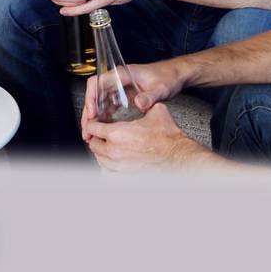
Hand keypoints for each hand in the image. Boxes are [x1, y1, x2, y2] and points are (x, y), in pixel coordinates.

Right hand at [81, 58, 185, 122]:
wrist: (175, 76)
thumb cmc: (167, 77)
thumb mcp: (161, 87)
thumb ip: (150, 96)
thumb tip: (139, 103)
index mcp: (123, 74)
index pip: (98, 82)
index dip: (92, 98)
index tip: (92, 113)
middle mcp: (118, 79)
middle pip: (96, 94)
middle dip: (89, 112)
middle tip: (87, 129)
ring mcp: (120, 87)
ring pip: (100, 101)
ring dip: (96, 117)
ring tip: (92, 132)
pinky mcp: (124, 95)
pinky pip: (109, 106)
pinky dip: (105, 117)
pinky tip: (104, 128)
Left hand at [82, 103, 201, 171]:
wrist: (177, 156)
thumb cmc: (168, 137)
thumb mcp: (155, 110)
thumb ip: (145, 102)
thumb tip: (142, 97)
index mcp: (117, 133)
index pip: (92, 127)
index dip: (93, 122)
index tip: (96, 121)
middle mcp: (115, 150)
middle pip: (93, 143)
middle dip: (96, 137)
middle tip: (101, 133)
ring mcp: (119, 164)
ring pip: (99, 158)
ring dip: (101, 150)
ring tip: (107, 144)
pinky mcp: (126, 174)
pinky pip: (107, 171)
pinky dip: (107, 165)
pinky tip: (113, 159)